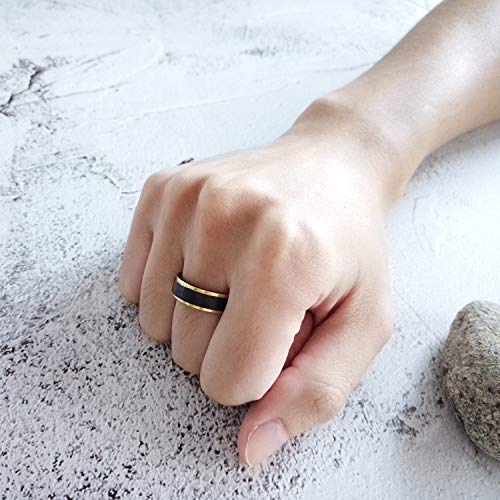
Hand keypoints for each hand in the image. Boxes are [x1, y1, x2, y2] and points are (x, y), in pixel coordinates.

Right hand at [119, 98, 396, 465]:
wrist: (332, 165)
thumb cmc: (351, 246)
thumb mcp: (363, 324)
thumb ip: (315, 394)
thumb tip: (251, 448)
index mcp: (284, 261)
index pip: (230, 382)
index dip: (258, 374)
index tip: (282, 336)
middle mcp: (226, 221)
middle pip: (187, 353)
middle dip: (229, 343)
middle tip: (265, 298)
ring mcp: (186, 200)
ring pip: (155, 323)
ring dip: (197, 316)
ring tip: (239, 276)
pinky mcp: (161, 190)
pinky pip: (133, 284)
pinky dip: (168, 289)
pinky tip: (209, 259)